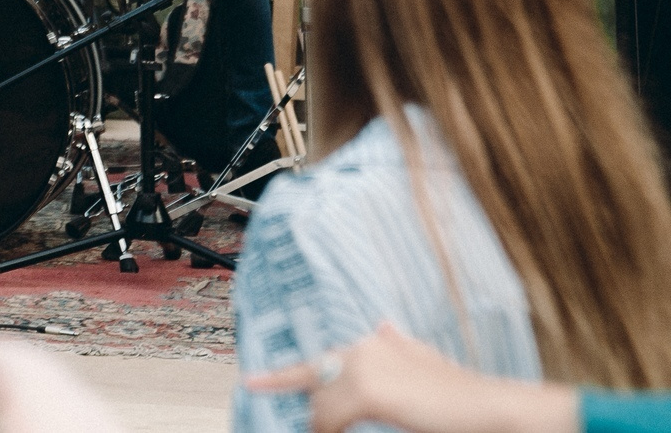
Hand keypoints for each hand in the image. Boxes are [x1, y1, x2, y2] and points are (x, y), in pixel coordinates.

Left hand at [245, 323, 576, 432]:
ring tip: (339, 429)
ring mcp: (362, 364)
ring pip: (321, 405)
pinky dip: (328, 430)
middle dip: (319, 413)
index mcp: (375, 343)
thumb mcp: (427, 364)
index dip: (282, 376)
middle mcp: (364, 346)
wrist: (496, 409)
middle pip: (319, 387)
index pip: (321, 360)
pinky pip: (328, 418)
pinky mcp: (365, 388)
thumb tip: (381, 324)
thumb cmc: (464, 399)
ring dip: (327, 424)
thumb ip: (400, 349)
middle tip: (323, 427)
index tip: (251, 381)